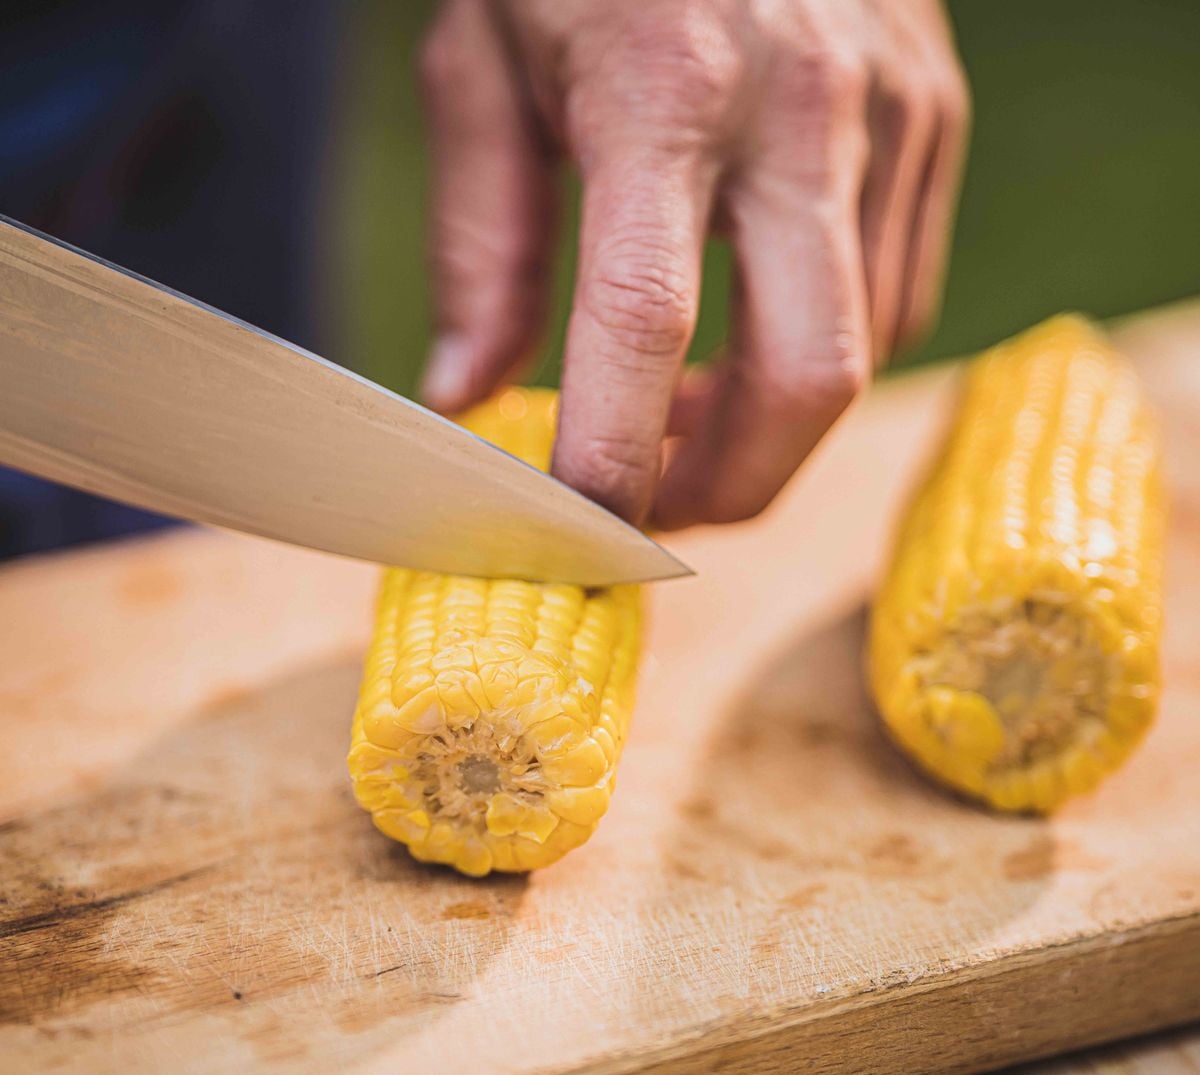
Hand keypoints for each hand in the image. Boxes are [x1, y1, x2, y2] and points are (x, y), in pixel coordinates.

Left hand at [418, 0, 968, 526]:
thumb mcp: (483, 59)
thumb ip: (483, 242)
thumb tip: (466, 396)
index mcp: (666, 85)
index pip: (644, 322)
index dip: (612, 458)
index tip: (579, 539)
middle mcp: (804, 103)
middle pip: (806, 379)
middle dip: (731, 486)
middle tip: (655, 513)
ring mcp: (891, 111)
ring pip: (861, 352)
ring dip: (768, 424)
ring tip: (683, 414)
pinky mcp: (933, 115)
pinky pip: (896, 295)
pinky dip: (824, 353)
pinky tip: (754, 334)